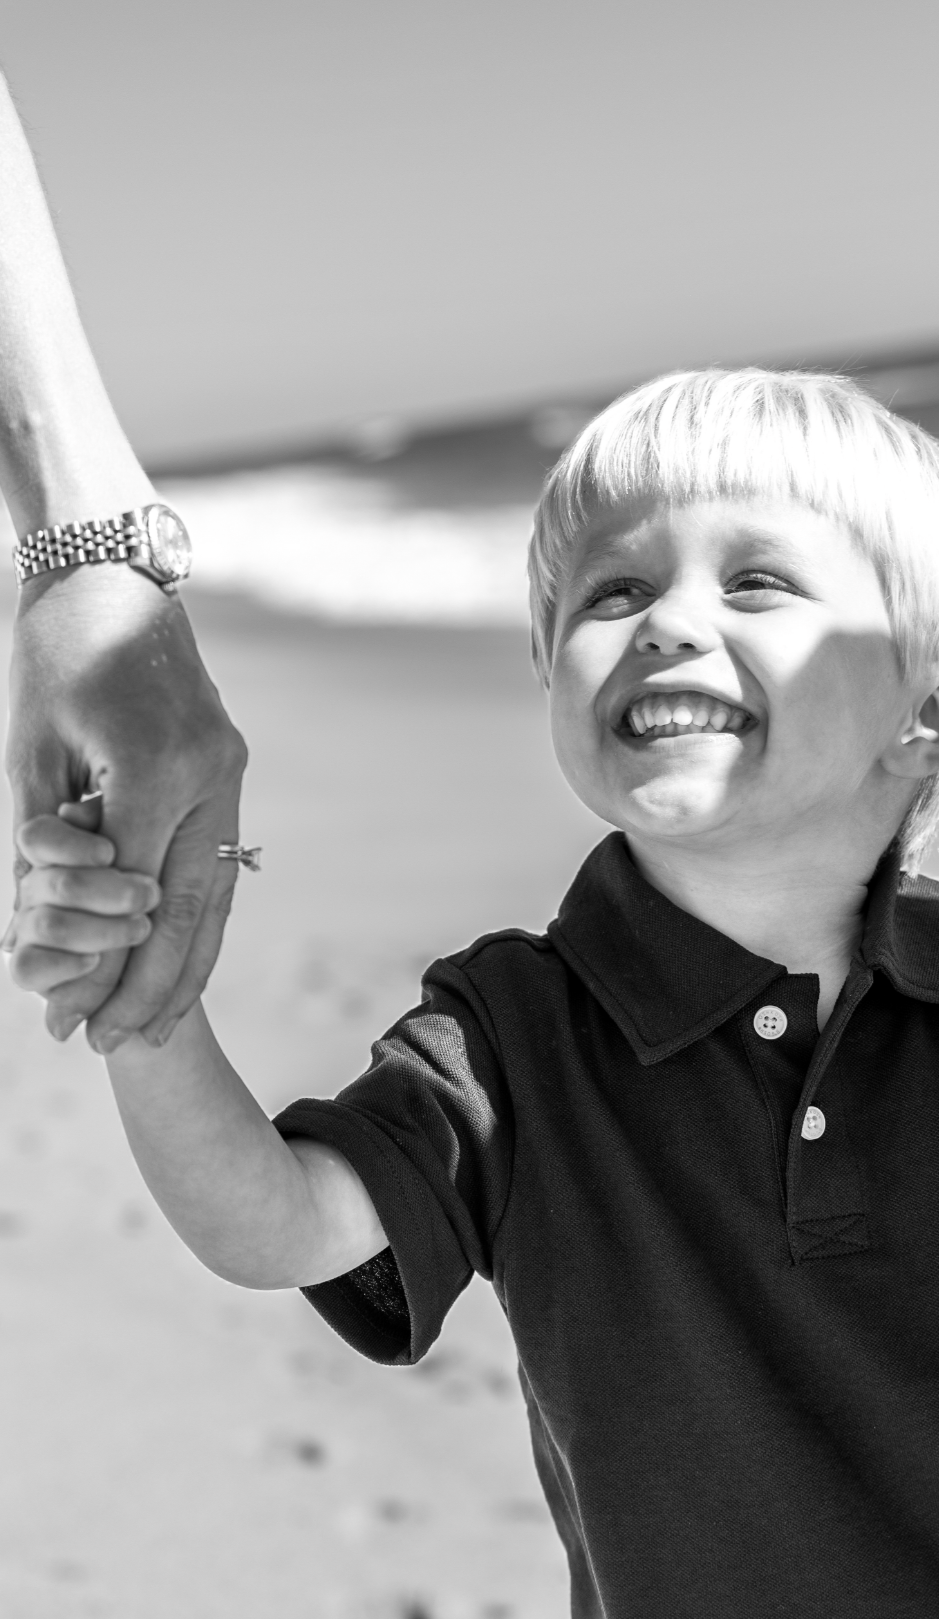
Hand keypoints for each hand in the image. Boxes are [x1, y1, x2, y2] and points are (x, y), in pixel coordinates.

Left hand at [6, 564, 247, 1049]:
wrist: (109, 572)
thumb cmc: (51, 653)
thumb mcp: (28, 750)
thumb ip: (39, 845)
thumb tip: (33, 935)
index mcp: (157, 766)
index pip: (131, 895)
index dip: (101, 965)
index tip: (68, 1020)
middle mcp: (212, 773)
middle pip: (191, 909)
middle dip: (154, 987)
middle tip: (117, 1046)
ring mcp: (230, 769)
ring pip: (218, 894)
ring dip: (188, 964)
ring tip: (157, 1024)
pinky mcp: (230, 766)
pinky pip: (220, 862)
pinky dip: (201, 918)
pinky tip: (183, 961)